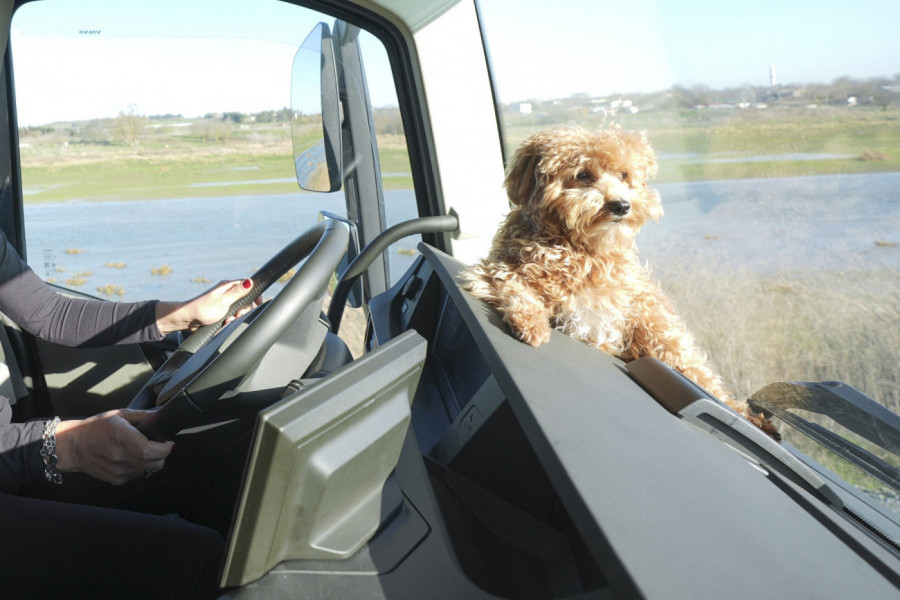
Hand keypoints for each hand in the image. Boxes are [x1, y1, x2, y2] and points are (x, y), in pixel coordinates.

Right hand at [55, 409, 174, 484]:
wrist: (72, 447)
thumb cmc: (95, 428)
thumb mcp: (118, 415)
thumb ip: (142, 416)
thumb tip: (161, 416)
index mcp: (120, 437)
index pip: (148, 450)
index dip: (164, 449)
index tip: (168, 443)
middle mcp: (118, 456)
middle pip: (154, 464)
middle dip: (162, 455)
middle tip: (160, 446)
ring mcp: (116, 470)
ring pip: (148, 470)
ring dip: (151, 461)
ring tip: (142, 451)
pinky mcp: (115, 480)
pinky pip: (137, 475)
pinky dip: (139, 467)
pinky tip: (130, 458)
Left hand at [155, 278, 261, 334]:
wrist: (187, 319)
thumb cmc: (202, 308)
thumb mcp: (222, 300)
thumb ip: (237, 292)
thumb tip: (250, 282)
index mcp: (228, 286)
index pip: (248, 285)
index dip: (255, 294)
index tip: (258, 303)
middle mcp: (227, 293)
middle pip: (246, 300)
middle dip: (244, 310)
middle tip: (237, 315)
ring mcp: (225, 302)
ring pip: (240, 309)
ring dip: (236, 317)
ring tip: (228, 321)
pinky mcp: (222, 311)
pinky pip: (232, 315)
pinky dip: (230, 320)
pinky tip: (225, 323)